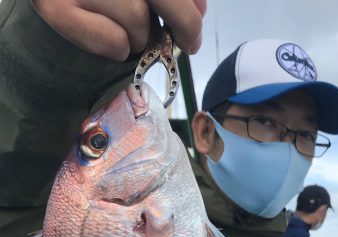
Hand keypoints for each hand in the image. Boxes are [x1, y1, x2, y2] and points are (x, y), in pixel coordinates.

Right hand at [33, 0, 206, 59]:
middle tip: (191, 42)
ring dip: (140, 38)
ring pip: (138, 22)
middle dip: (185, 22)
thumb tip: (200, 9)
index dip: (188, 4)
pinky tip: (109, 43)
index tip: (199, 16)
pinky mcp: (57, 11)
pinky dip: (119, 50)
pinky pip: (114, 44)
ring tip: (128, 35)